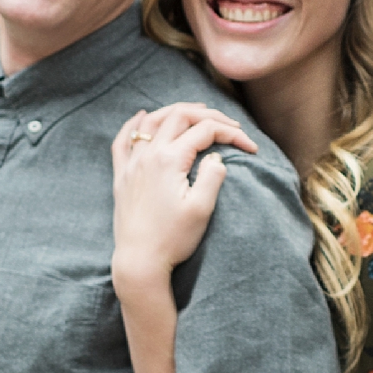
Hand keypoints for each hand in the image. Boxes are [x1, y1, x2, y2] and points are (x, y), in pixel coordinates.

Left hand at [111, 102, 254, 295]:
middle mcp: (148, 156)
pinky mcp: (122, 177)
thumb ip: (212, 176)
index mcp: (170, 160)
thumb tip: (216, 157)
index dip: (232, 134)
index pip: (205, 131)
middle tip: (229, 124)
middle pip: (179, 117)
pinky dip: (133, 124)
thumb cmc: (173, 239)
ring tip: (196, 112)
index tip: (251, 148)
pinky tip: (141, 117)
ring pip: (151, 122)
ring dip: (175, 111)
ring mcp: (132, 165)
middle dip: (208, 115)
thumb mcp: (201, 209)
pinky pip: (122, 141)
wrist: (140, 262)